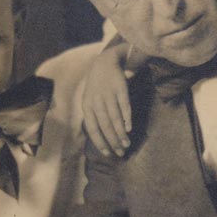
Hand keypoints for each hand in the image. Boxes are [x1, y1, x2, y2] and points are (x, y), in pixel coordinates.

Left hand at [81, 40, 132, 157]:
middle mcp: (96, 101)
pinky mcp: (120, 89)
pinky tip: (129, 128)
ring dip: (121, 133)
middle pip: (105, 125)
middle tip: (120, 152)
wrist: (105, 62)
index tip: (107, 153)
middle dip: (113, 141)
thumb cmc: (97, 87)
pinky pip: (124, 106)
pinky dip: (126, 118)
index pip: (92, 128)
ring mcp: (109, 94)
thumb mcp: (89, 100)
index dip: (99, 141)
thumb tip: (99, 139)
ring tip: (126, 144)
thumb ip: (93, 117)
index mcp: (87, 106)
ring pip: (114, 118)